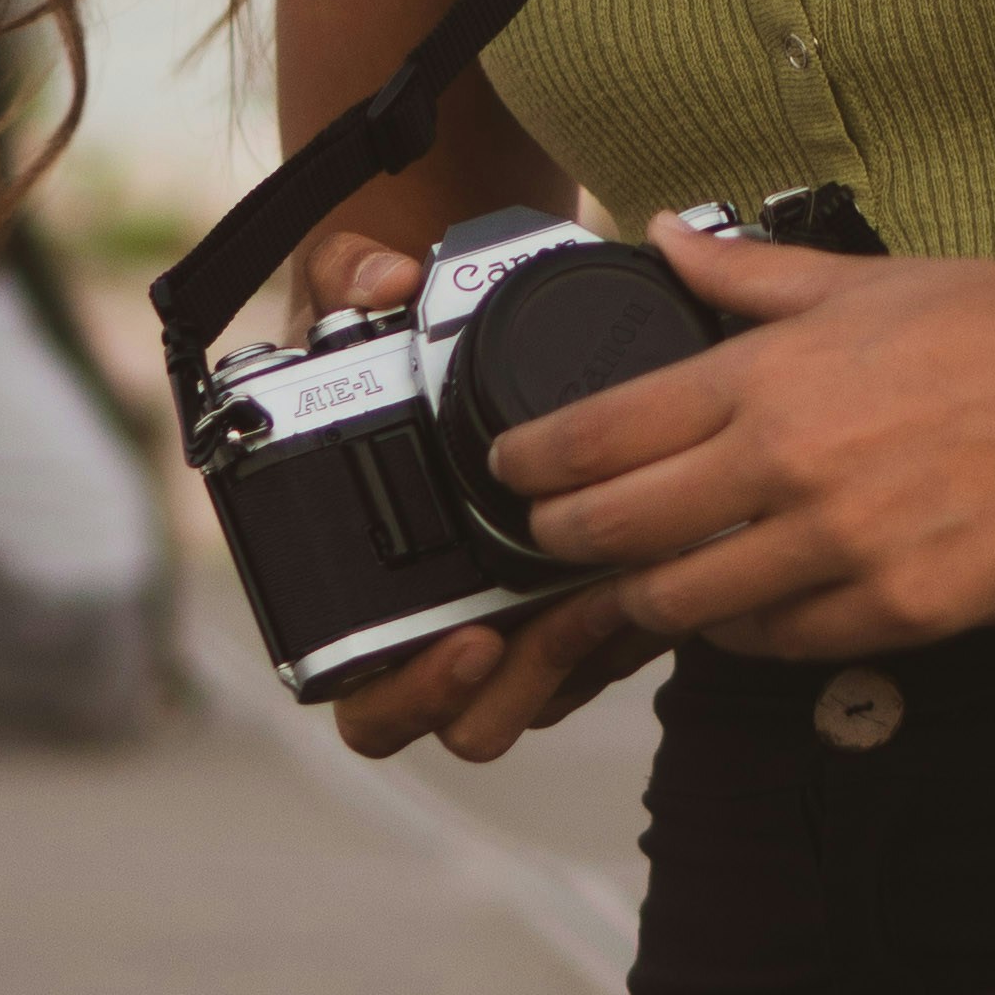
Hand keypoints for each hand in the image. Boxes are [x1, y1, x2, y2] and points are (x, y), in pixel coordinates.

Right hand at [286, 236, 662, 766]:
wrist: (464, 317)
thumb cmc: (392, 329)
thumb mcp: (358, 289)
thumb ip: (348, 273)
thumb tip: (381, 280)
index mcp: (362, 579)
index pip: (362, 688)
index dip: (407, 690)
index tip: (470, 640)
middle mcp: (433, 617)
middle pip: (461, 722)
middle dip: (495, 690)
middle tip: (517, 630)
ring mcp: (510, 620)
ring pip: (539, 699)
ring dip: (568, 662)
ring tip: (599, 590)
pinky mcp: (579, 604)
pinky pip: (601, 653)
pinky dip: (625, 627)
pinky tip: (645, 567)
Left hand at [495, 223, 994, 660]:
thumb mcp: (864, 280)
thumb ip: (746, 276)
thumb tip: (665, 236)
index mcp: (769, 376)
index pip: (598, 438)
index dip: (533, 466)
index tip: (512, 472)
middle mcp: (792, 467)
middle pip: (619, 534)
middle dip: (567, 543)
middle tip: (554, 540)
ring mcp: (849, 548)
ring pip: (689, 609)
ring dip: (651, 600)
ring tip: (642, 584)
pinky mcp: (911, 610)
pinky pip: (786, 647)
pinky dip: (749, 635)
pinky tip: (745, 613)